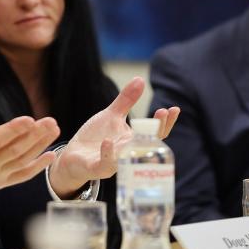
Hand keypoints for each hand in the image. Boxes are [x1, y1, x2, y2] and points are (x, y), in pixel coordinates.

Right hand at [0, 78, 59, 219]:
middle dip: (34, 135)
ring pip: (21, 160)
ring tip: (53, 130)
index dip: (13, 130)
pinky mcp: (0, 182)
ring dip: (39, 146)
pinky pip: (22, 175)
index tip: (30, 119)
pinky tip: (50, 155)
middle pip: (14, 149)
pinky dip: (37, 167)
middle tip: (50, 121)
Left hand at [48, 77, 179, 197]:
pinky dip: (108, 153)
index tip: (174, 108)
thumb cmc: (96, 136)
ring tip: (141, 125)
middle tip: (163, 112)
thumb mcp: (112, 116)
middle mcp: (128, 153)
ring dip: (136, 144)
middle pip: (147, 144)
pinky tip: (108, 141)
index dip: (165, 122)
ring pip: (129, 156)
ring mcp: (114, 162)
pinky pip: (105, 163)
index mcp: (133, 140)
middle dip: (157, 129)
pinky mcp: (98, 168)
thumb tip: (140, 79)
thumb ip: (126, 101)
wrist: (74, 156)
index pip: (154, 133)